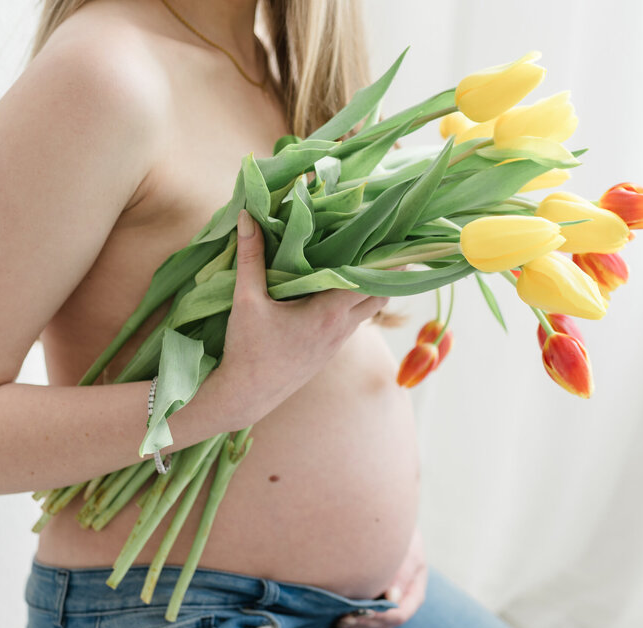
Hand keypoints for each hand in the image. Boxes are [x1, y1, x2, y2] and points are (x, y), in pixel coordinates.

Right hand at [220, 210, 388, 424]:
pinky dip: (353, 302)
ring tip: (364, 260)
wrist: (246, 396)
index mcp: (328, 314)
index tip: (395, 239)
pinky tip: (338, 288)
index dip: (385, 261)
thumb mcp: (246, 301)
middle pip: (380, 296)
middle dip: (385, 272)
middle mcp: (341, 328)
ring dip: (368, 287)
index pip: (371, 282)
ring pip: (367, 310)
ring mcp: (337, 342)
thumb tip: (248, 216)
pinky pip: (352, 321)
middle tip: (383, 244)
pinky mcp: (328, 351)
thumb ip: (251, 257)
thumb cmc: (248, 350)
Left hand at [337, 526, 427, 627]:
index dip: (380, 617)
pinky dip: (354, 623)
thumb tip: (392, 598)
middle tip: (342, 618)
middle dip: (365, 624)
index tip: (359, 611)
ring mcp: (389, 605)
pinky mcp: (375, 603)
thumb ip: (401, 573)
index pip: (400, 614)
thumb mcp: (407, 552)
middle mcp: (402, 602)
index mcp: (414, 592)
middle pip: (386, 624)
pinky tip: (338, 617)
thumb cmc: (401, 536)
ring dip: (357, 626)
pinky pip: (366, 621)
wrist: (391, 526)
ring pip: (375, 627)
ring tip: (338, 620)